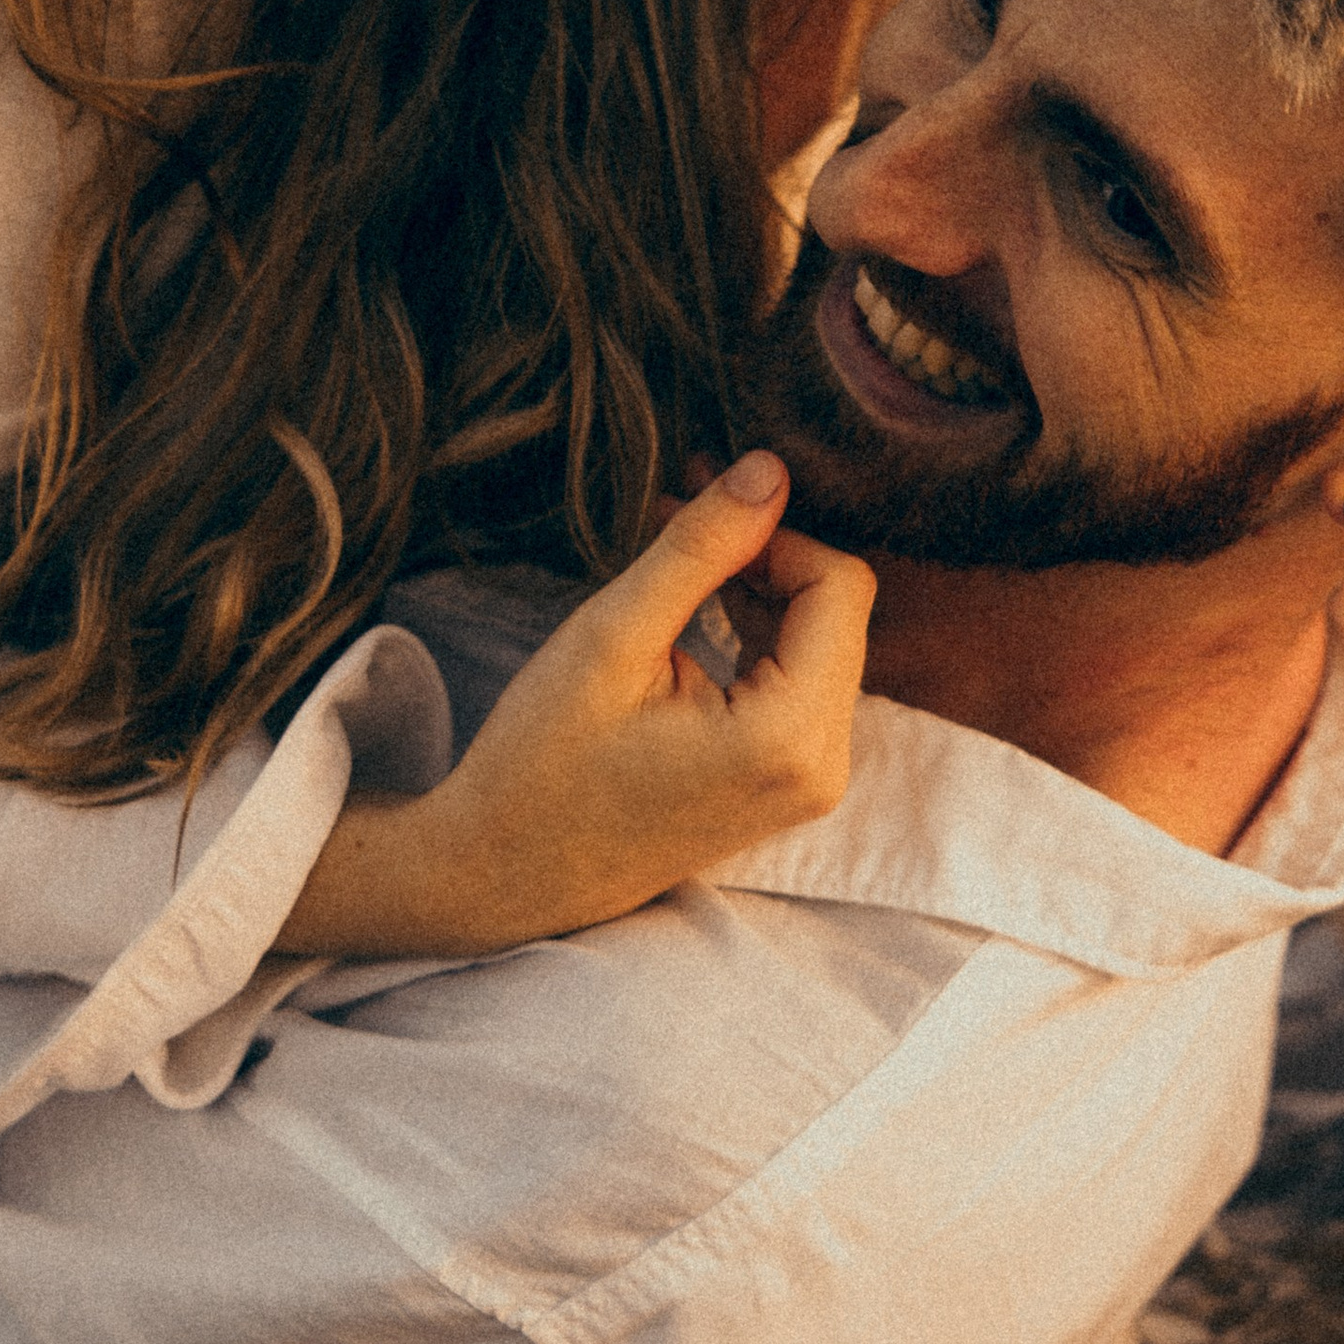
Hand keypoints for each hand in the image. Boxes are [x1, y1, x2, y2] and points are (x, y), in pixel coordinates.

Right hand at [276, 455, 874, 958]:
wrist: (504, 875)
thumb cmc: (540, 764)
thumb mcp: (613, 636)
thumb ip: (700, 548)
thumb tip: (771, 468)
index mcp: (790, 738)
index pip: (839, 586)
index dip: (771, 534)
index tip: (693, 519)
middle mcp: (823, 771)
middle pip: (838, 614)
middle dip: (762, 558)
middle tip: (675, 525)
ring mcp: (810, 787)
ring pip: (823, 644)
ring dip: (757, 594)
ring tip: (674, 574)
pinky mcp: (788, 789)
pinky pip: (803, 686)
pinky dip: (756, 639)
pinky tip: (692, 623)